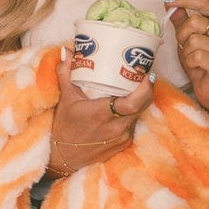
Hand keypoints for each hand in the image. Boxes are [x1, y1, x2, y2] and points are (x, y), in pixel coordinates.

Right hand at [48, 52, 151, 175]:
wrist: (62, 158)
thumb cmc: (63, 127)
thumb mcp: (64, 99)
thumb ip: (66, 73)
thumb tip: (67, 51)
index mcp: (103, 114)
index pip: (133, 103)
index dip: (145, 88)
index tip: (146, 74)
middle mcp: (116, 127)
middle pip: (142, 105)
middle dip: (146, 89)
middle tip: (141, 74)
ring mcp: (122, 137)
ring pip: (139, 114)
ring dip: (138, 101)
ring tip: (133, 87)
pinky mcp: (123, 144)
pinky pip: (133, 124)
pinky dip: (130, 114)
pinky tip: (123, 106)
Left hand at [167, 0, 208, 116]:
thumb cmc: (202, 61)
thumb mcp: (189, 37)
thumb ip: (181, 19)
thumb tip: (170, 2)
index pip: (206, 2)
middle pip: (195, 22)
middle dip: (182, 35)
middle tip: (185, 46)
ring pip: (193, 40)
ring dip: (186, 51)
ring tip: (193, 58)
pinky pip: (196, 57)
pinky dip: (190, 62)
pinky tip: (197, 67)